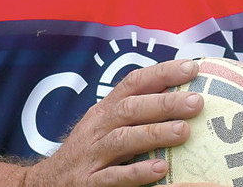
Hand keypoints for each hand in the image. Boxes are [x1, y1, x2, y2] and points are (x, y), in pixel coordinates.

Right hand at [31, 59, 203, 186]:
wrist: (46, 183)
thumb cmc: (90, 151)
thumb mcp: (106, 124)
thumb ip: (136, 109)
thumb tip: (180, 91)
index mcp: (105, 109)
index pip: (134, 83)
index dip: (162, 72)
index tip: (192, 67)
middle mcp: (98, 127)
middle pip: (131, 108)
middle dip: (164, 102)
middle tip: (197, 101)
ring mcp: (92, 155)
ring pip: (123, 139)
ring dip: (154, 133)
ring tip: (184, 131)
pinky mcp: (89, 183)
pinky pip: (114, 177)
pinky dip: (138, 172)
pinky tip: (161, 169)